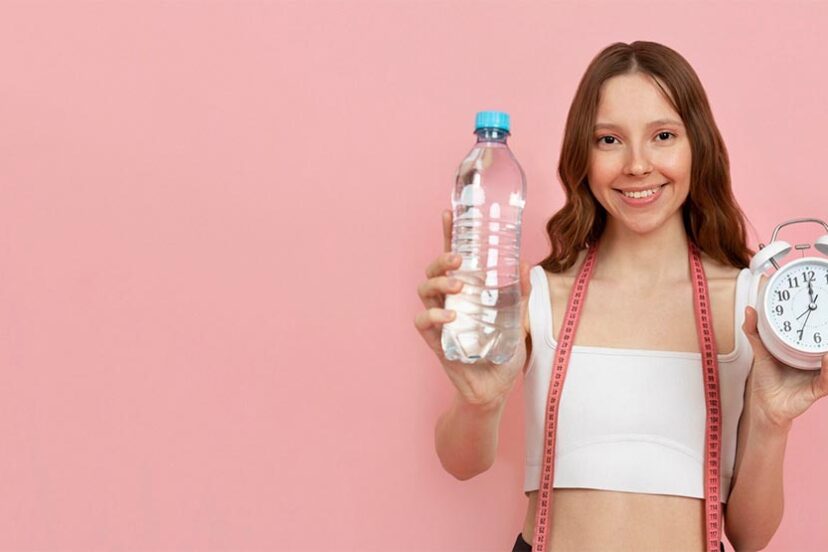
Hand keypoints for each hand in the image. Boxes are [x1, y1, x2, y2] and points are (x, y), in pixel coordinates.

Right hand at [414, 209, 531, 407]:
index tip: (449, 213)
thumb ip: (521, 294)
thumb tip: (526, 264)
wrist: (494, 389)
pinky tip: (450, 316)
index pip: (454, 257)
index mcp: (466, 291)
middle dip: (442, 259)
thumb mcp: (518, 320)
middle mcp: (449, 300)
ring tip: (459, 287)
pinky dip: (433, 315)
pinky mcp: (435, 340)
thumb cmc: (502, 353)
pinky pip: (422, 322)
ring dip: (439, 283)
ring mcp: (440, 319)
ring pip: (424, 290)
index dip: (450, 235)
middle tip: (460, 260)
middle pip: (433, 269)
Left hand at [742, 305, 827, 430]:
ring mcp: (820, 374)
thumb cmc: (767, 378)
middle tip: (825, 314)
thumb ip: (755, 331)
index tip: (820, 300)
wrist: (765, 404)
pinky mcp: (816, 389)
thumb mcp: (761, 351)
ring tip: (827, 347)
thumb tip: (750, 310)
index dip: (823, 318)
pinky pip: (827, 380)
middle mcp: (817, 361)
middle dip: (826, 332)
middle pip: (827, 345)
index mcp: (807, 349)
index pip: (821, 331)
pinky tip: (827, 358)